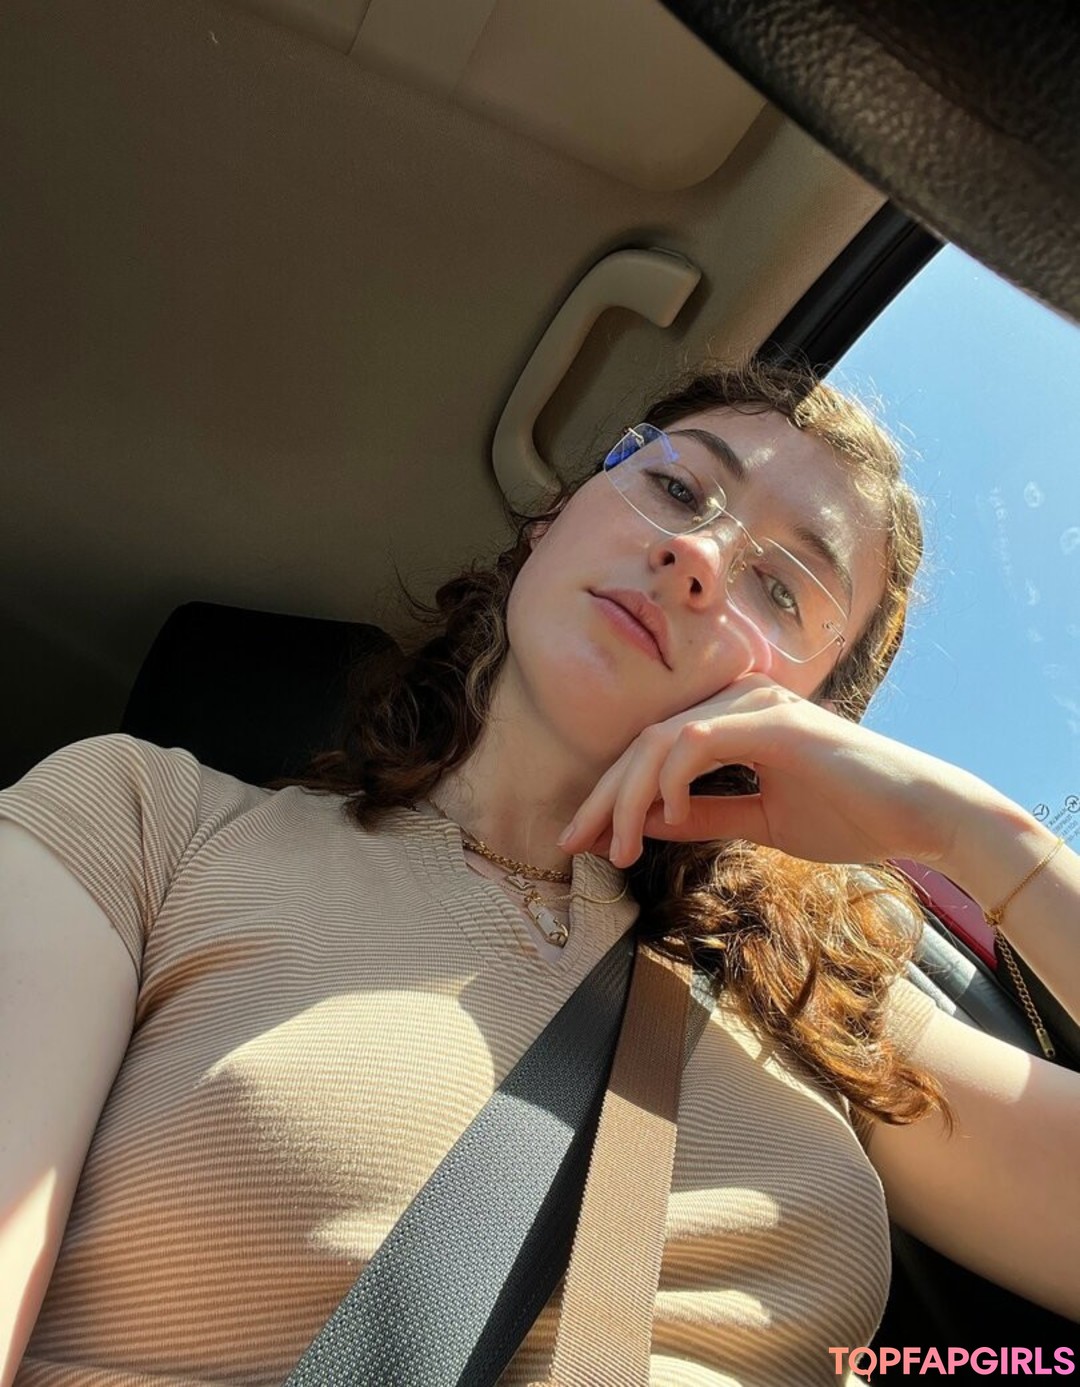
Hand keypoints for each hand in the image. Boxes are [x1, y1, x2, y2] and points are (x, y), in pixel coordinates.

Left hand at [559, 675, 990, 869]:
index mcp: (736, 719)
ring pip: (661, 741)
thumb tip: (644, 823)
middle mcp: (741, 699)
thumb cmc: (851, 816)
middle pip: (645, 743)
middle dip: (603, 797)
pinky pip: (697, 740)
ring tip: (615, 847)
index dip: (612, 795)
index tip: (584, 841)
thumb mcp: (760, 821)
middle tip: (571, 844)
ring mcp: (757, 705)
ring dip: (627, 796)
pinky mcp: (773, 722)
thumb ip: (703, 815)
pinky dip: (669, 777)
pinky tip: (662, 816)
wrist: (922, 815)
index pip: (654, 752)